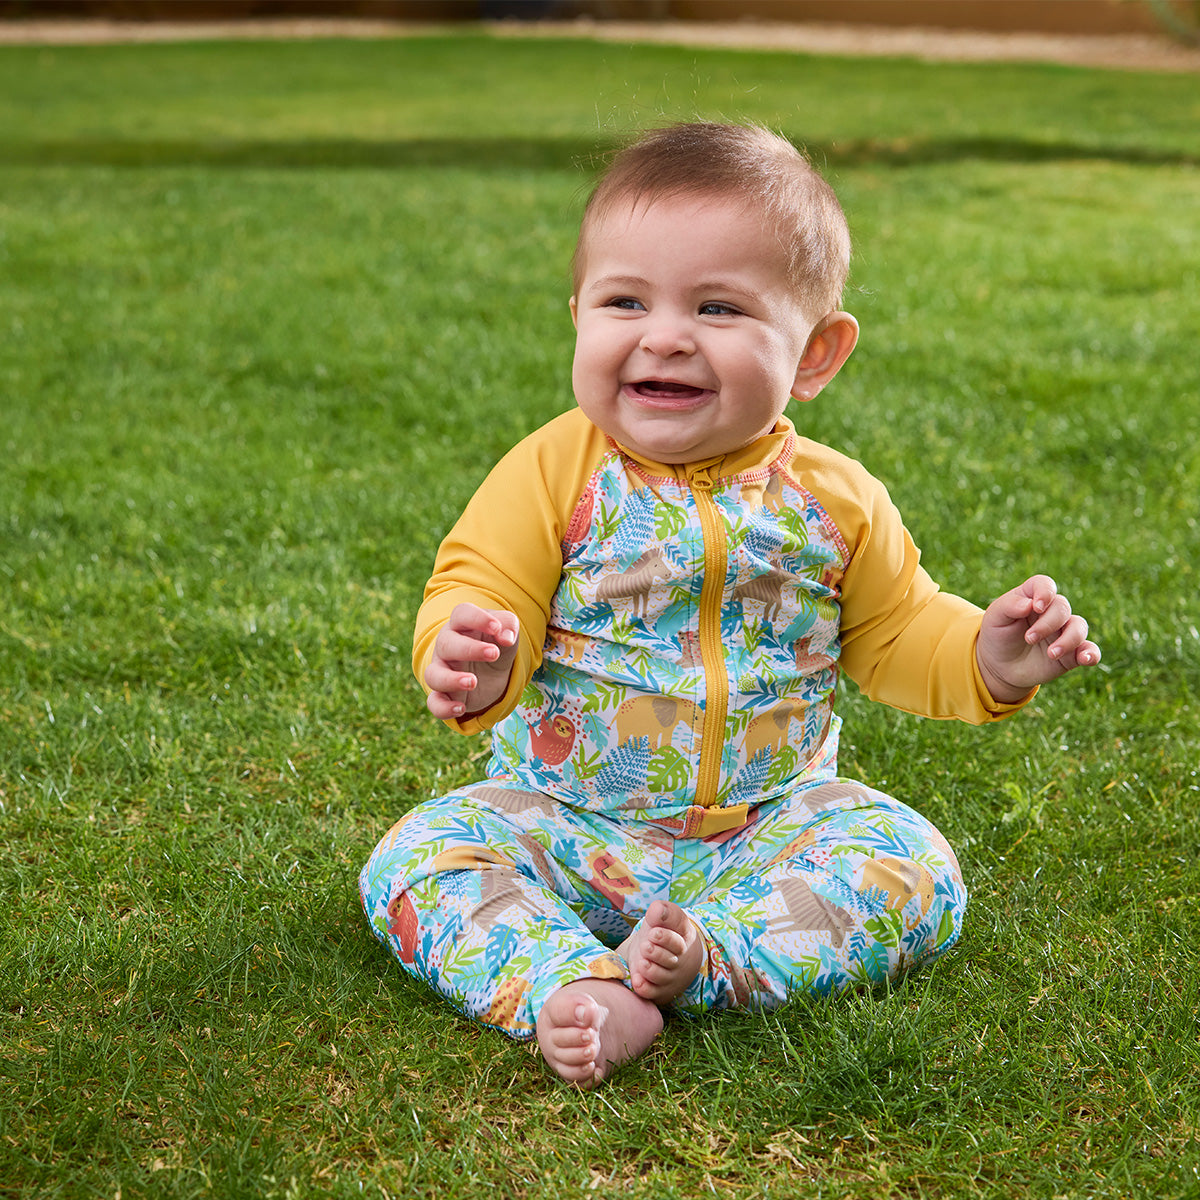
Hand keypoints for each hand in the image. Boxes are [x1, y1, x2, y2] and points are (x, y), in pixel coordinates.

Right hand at [423, 603, 519, 719]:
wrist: (491, 671)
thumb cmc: (495, 642)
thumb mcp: (506, 631)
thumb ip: (508, 626)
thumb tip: (507, 637)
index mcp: (462, 625)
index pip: (461, 614)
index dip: (477, 619)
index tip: (496, 628)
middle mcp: (446, 646)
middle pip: (446, 644)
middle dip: (469, 649)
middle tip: (493, 653)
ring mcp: (442, 670)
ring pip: (433, 675)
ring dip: (451, 679)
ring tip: (473, 682)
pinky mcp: (444, 694)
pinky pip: (434, 703)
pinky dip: (444, 707)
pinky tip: (461, 708)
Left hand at [977, 575, 1100, 703]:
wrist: (999, 665)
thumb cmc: (998, 635)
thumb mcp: (995, 618)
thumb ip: (1010, 606)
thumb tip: (1030, 604)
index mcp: (1032, 597)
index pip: (1045, 584)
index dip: (1045, 592)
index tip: (1036, 607)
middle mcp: (1051, 612)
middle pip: (1062, 607)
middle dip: (1047, 623)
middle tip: (1029, 639)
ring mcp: (1063, 632)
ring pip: (1079, 627)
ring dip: (1068, 640)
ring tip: (1051, 654)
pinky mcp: (1071, 653)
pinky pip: (1090, 650)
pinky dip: (1091, 653)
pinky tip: (1086, 659)